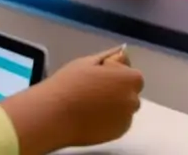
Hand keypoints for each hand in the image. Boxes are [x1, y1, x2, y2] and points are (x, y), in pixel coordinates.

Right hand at [0, 49, 143, 152]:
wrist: (54, 115)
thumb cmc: (70, 84)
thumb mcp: (90, 61)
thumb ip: (111, 56)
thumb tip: (123, 53)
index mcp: (129, 79)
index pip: (133, 75)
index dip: (117, 74)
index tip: (100, 76)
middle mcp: (133, 101)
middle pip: (130, 93)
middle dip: (118, 90)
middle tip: (94, 89)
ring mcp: (126, 120)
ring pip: (124, 109)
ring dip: (115, 105)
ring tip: (91, 103)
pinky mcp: (116, 134)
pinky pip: (118, 122)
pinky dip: (109, 119)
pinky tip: (91, 115)